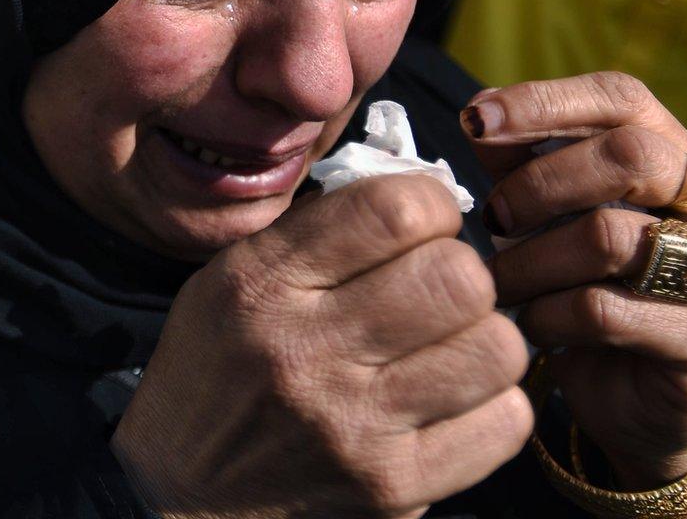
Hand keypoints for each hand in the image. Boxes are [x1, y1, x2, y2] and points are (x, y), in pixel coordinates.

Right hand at [112, 174, 531, 517]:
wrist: (181, 496)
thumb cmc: (216, 374)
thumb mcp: (230, 283)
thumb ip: (315, 236)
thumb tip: (419, 198)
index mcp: (260, 285)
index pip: (393, 210)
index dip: (432, 205)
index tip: (424, 225)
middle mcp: (303, 351)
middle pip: (458, 276)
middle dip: (463, 273)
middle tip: (439, 292)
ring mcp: (351, 425)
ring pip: (497, 346)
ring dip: (485, 339)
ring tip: (451, 348)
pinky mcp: (392, 486)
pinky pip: (505, 423)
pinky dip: (494, 405)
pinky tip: (454, 400)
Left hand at [467, 72, 686, 495]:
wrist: (639, 405)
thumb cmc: (589, 292)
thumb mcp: (553, 220)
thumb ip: (524, 164)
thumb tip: (480, 114)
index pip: (625, 99)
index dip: (546, 101)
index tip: (476, 118)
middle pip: (632, 155)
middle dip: (540, 184)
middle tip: (493, 219)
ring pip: (613, 236)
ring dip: (532, 260)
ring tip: (497, 282)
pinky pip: (608, 311)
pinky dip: (550, 315)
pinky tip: (531, 326)